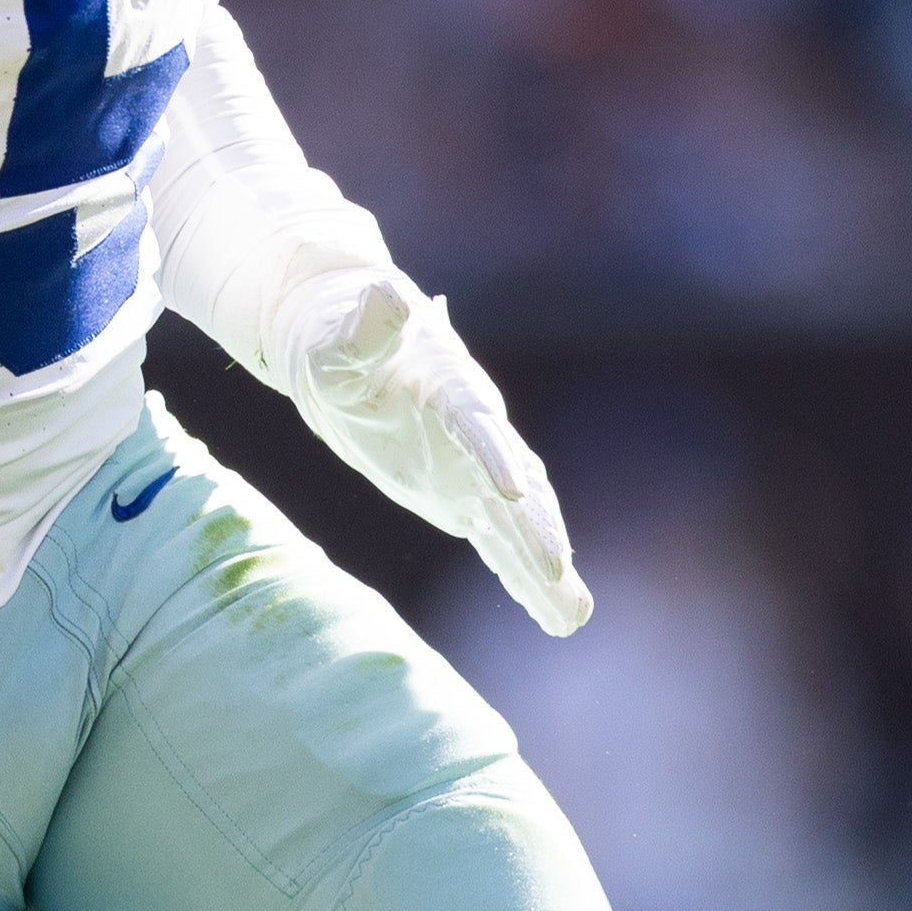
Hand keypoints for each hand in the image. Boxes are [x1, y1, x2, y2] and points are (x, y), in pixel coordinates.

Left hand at [268, 266, 588, 636]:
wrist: (349, 350)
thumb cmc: (338, 336)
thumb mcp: (340, 334)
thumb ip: (366, 326)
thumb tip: (386, 293)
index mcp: (450, 388)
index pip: (476, 424)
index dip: (494, 457)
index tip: (514, 493)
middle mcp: (478, 431)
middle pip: (517, 483)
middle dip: (536, 528)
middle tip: (556, 572)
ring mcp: (477, 468)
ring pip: (520, 522)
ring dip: (545, 567)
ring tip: (573, 616)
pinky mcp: (467, 498)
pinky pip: (501, 542)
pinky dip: (526, 577)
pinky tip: (557, 617)